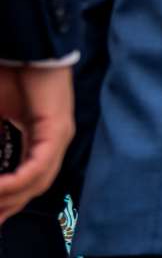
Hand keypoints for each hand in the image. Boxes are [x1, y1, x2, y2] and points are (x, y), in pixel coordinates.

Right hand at [0, 63, 73, 225]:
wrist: (25, 48)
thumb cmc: (8, 77)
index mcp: (40, 141)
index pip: (25, 181)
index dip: (7, 202)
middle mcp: (54, 143)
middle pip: (32, 188)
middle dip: (6, 208)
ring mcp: (59, 137)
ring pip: (36, 182)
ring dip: (8, 198)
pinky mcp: (58, 130)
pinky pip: (38, 166)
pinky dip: (17, 181)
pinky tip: (0, 188)